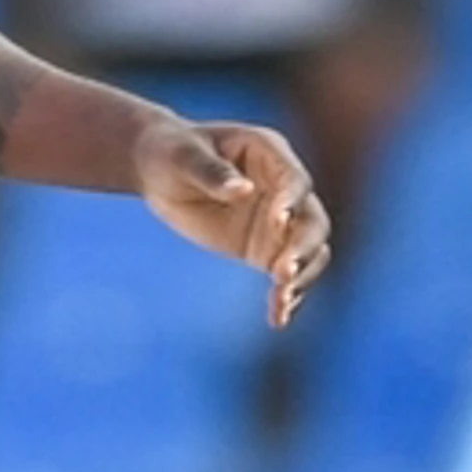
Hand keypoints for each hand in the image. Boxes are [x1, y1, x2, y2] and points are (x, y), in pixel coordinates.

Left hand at [136, 118, 335, 327]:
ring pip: (310, 253)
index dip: (292, 200)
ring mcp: (278, 222)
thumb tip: (243, 190)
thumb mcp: (184, 157)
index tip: (279, 221)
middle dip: (303, 248)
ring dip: (302, 278)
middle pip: (313, 221)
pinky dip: (286, 297)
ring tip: (281, 303)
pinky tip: (278, 319)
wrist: (158, 173)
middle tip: (283, 272)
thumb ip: (212, 173)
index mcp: (271, 154)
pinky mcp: (264, 249)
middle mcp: (284, 189)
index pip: (295, 180)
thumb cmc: (171, 152)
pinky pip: (286, 276)